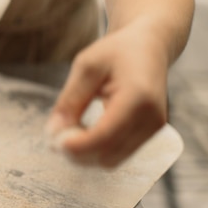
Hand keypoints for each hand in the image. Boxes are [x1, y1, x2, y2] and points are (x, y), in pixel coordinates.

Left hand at [45, 21, 168, 167]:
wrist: (149, 46)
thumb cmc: (118, 51)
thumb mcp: (87, 66)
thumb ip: (70, 99)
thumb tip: (53, 131)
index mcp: (138, 97)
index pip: (105, 135)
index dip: (77, 146)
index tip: (54, 143)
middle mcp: (152, 118)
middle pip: (108, 155)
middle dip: (78, 153)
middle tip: (54, 136)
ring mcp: (154, 129)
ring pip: (112, 160)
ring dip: (86, 154)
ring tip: (68, 132)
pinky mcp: (150, 134)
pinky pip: (119, 154)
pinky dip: (97, 150)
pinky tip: (84, 132)